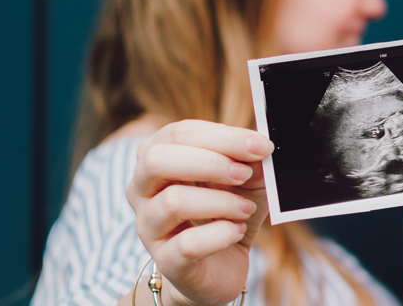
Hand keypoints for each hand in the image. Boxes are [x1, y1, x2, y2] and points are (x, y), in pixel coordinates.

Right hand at [126, 120, 274, 305]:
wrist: (220, 268)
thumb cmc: (227, 213)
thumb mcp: (245, 180)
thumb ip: (250, 160)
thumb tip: (261, 144)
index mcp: (156, 157)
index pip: (179, 133)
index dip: (223, 136)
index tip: (261, 146)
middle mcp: (141, 189)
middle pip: (157, 160)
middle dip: (210, 163)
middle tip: (244, 174)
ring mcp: (148, 227)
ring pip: (173, 202)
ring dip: (221, 201)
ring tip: (246, 209)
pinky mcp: (166, 261)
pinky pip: (188, 244)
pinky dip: (221, 234)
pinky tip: (237, 232)